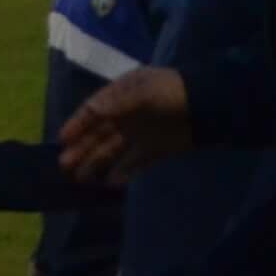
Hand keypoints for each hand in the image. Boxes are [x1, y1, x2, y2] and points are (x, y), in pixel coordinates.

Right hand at [62, 66, 192, 181]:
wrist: (212, 107)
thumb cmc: (174, 92)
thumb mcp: (144, 92)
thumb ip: (117, 104)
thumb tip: (91, 112)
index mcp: (122, 96)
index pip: (93, 111)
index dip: (77, 125)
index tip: (62, 140)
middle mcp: (128, 115)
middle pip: (99, 134)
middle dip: (82, 149)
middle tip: (64, 166)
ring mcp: (142, 133)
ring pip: (113, 150)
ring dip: (97, 163)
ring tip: (82, 179)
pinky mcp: (157, 150)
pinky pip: (135, 163)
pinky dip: (124, 172)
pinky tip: (111, 183)